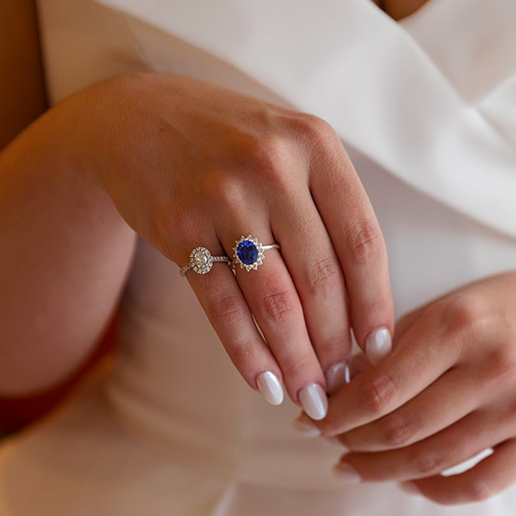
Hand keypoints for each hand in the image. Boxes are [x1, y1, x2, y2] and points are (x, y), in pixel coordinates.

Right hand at [61, 72, 393, 416]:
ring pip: (274, 299)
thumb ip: (330, 209)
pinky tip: (265, 383)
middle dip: (335, 344)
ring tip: (310, 396)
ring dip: (297, 359)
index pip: (362, 241)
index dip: (375, 304)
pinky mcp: (179, 226)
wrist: (136, 119)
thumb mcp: (291, 150)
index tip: (379, 350)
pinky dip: (247, 353)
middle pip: (321, 278)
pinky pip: (223, 305)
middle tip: (342, 384)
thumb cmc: (234, 147)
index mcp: (315, 145)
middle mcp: (272, 166)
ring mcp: (222, 195)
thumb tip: (364, 311)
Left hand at [293, 258, 515, 504]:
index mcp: (460, 324)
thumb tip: (336, 389)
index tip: (312, 419)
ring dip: (382, 470)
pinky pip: (478, 485)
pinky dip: (434, 490)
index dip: (338, 413)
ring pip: (433, 460)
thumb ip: (393, 346)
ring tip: (353, 467)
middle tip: (327, 442)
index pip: (382, 387)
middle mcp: (493, 366)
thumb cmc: (505, 308)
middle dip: (352, 442)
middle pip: (403, 428)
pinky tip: (407, 481)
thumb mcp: (447, 306)